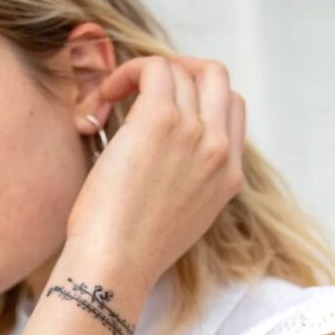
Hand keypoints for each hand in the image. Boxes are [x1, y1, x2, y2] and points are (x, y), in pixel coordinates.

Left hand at [65, 55, 245, 291]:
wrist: (114, 267)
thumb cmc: (127, 253)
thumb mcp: (176, 219)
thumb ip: (184, 183)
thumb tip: (158, 154)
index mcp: (228, 177)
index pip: (231, 108)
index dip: (197, 94)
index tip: (163, 103)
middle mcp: (218, 150)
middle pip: (214, 77)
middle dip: (179, 70)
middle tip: (141, 87)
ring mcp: (194, 133)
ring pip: (179, 70)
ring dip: (141, 76)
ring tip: (107, 103)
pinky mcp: (159, 121)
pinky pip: (153, 68)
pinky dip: (126, 72)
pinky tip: (102, 99)